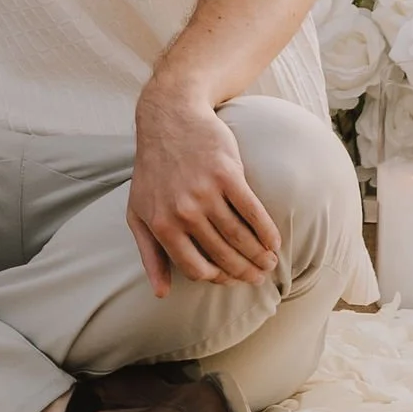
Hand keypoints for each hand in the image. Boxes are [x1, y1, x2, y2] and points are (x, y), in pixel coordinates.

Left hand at [127, 82, 282, 298]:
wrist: (170, 117)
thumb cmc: (153, 170)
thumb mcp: (138, 211)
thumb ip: (149, 253)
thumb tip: (160, 293)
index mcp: (160, 224)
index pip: (196, 268)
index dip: (218, 278)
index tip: (231, 280)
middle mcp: (182, 212)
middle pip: (223, 256)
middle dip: (245, 272)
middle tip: (258, 277)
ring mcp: (205, 192)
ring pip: (241, 238)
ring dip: (260, 256)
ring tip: (269, 263)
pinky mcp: (227, 174)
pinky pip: (253, 213)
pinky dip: (267, 232)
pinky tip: (274, 242)